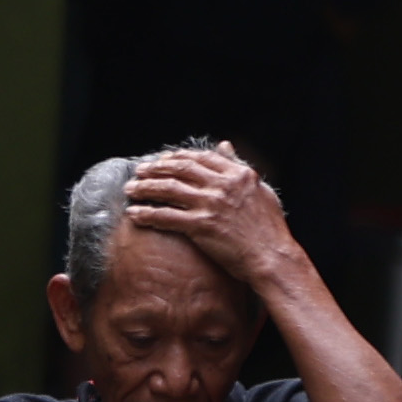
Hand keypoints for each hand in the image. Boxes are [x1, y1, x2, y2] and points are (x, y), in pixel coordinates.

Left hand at [125, 148, 302, 292]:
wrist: (270, 256)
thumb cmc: (268, 227)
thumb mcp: (259, 189)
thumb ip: (238, 166)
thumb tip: (224, 146)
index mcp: (239, 174)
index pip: (201, 158)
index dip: (178, 157)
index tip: (162, 160)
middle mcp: (224, 185)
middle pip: (180, 169)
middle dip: (155, 169)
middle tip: (139, 171)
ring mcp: (211, 204)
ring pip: (169, 190)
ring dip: (145, 188)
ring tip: (130, 189)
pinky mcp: (201, 225)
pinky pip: (166, 217)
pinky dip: (147, 214)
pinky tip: (134, 215)